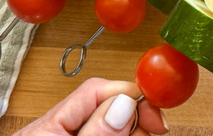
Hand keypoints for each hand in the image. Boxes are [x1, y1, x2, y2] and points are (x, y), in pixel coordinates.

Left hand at [16, 78, 167, 134]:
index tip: (157, 110)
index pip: (96, 90)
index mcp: (46, 127)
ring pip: (112, 120)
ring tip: (146, 134)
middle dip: (137, 113)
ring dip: (135, 127)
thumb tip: (124, 103)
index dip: (131, 94)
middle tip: (156, 127)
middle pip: (108, 104)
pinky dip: (128, 135)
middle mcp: (56, 130)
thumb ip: (96, 133)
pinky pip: (109, 132)